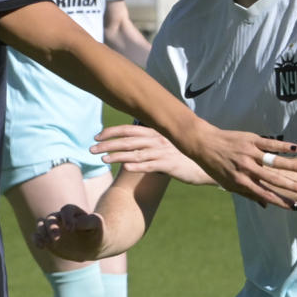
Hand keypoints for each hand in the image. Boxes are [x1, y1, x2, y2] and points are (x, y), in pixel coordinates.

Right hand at [32, 204, 106, 261]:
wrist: (93, 245)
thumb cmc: (97, 233)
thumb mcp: (98, 225)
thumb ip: (90, 221)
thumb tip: (76, 223)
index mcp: (73, 212)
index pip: (66, 210)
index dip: (67, 217)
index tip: (71, 229)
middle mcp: (60, 218)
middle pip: (51, 218)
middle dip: (52, 227)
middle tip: (56, 238)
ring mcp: (53, 228)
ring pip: (41, 224)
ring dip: (42, 232)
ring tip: (48, 242)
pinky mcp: (47, 238)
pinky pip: (37, 236)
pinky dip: (36, 239)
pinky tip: (42, 247)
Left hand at [90, 124, 211, 184]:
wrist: (205, 163)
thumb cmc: (181, 155)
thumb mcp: (164, 144)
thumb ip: (148, 141)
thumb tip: (130, 141)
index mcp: (156, 132)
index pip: (129, 129)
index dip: (112, 132)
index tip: (96, 136)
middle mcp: (159, 139)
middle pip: (128, 140)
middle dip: (108, 144)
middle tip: (91, 149)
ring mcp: (164, 152)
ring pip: (137, 153)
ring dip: (118, 155)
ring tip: (103, 159)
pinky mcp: (170, 165)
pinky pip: (151, 165)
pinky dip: (138, 165)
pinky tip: (125, 167)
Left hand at [186, 123, 296, 208]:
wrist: (204, 144)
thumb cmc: (216, 167)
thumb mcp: (228, 184)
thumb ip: (248, 194)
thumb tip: (265, 206)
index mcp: (241, 182)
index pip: (265, 194)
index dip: (281, 201)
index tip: (295, 206)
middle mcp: (246, 168)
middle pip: (273, 179)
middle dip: (291, 186)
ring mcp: (249, 153)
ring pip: (274, 161)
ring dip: (291, 167)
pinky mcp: (250, 140)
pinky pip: (270, 144)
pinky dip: (283, 146)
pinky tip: (296, 149)